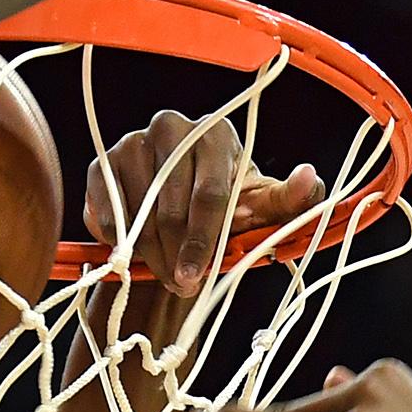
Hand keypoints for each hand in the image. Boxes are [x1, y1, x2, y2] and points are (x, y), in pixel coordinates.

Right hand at [84, 112, 324, 295]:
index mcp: (215, 133)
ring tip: (164, 269)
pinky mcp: (101, 165)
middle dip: (176, 257)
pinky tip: (135, 250)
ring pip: (136, 217)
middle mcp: (172, 127)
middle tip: (182, 284)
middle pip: (170, 209)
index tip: (193, 278)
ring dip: (150, 256)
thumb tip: (310, 176)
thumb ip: (293, 200)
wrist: (183, 219)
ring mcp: (132, 142)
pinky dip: (119, 243)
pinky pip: (105, 215)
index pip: (209, 194)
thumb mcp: (265, 211)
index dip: (203, 242)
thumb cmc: (230, 212)